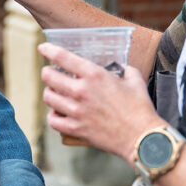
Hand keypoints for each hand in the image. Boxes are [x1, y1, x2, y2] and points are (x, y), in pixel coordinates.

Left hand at [38, 42, 161, 160]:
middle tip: (50, 73)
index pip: (62, 57)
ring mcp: (76, 111)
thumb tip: (121, 69)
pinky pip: (53, 120)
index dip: (49, 50)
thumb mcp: (135, 80)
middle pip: (48, 77)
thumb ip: (125, 70)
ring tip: (55, 93)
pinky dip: (53, 115)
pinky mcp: (75, 128)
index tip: (43, 48)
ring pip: (48, 97)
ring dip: (50, 93)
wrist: (141, 137)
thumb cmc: (140, 108)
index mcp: (94, 75)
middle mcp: (81, 91)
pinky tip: (58, 113)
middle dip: (47, 73)